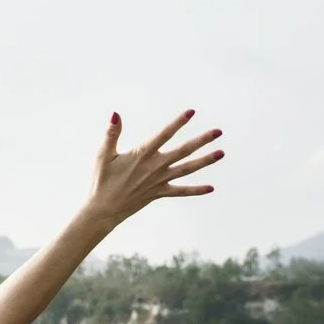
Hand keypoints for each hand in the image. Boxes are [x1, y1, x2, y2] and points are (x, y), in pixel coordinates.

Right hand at [86, 109, 221, 225]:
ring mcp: (159, 181)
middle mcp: (155, 167)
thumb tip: (115, 114)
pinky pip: (181, 191)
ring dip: (205, 161)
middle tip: (218, 132)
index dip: (178, 123)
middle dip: (202, 140)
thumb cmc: (101, 181)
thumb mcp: (103, 155)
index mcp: (142, 154)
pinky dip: (195, 190)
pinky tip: (211, 188)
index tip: (191, 112)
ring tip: (221, 153)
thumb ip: (111, 134)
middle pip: (184, 151)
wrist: (103, 210)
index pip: (164, 135)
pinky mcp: (159, 193)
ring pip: (187, 169)